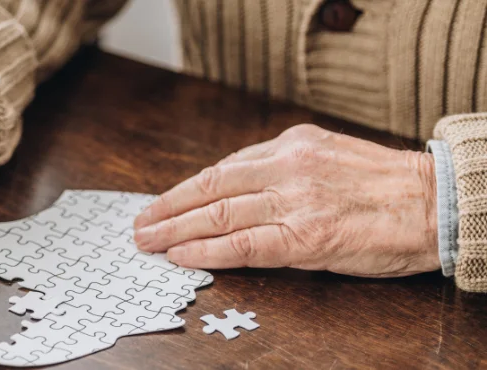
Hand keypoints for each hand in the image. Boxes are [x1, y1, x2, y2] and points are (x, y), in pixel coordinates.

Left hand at [133, 124, 439, 277]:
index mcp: (291, 145)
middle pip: (210, 189)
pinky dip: (206, 251)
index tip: (161, 202)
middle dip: (168, 208)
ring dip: (175, 230)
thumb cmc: (384, 186)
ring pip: (218, 215)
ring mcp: (294, 202)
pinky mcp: (305, 237)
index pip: (222, 168)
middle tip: (140, 224)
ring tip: (149, 242)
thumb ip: (282, 167)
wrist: (436, 203)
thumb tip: (235, 188)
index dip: (185, 189)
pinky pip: (243, 245)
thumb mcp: (328, 155)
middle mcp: (286, 168)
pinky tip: (182, 256)